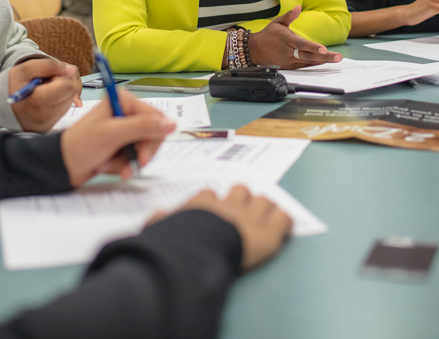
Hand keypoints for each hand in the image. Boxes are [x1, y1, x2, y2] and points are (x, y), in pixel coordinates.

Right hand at [8, 58, 81, 131]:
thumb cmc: (10, 85)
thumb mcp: (25, 69)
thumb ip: (49, 65)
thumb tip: (70, 69)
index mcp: (38, 101)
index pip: (67, 86)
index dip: (60, 76)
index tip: (47, 75)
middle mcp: (44, 117)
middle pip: (70, 94)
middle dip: (61, 84)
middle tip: (45, 82)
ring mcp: (47, 124)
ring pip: (68, 102)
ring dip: (60, 93)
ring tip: (42, 91)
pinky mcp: (47, 127)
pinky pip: (62, 111)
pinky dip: (57, 102)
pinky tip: (43, 99)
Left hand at [60, 88, 174, 186]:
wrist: (61, 165)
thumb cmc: (81, 145)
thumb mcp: (113, 134)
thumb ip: (143, 127)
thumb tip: (173, 124)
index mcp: (123, 100)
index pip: (155, 118)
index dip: (153, 138)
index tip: (143, 156)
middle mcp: (125, 112)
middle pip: (152, 134)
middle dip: (139, 153)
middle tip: (130, 166)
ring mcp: (122, 129)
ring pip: (143, 148)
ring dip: (128, 161)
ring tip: (110, 166)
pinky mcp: (119, 143)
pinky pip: (133, 156)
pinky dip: (122, 165)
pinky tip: (108, 166)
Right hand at [149, 186, 291, 270]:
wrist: (203, 248)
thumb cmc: (181, 239)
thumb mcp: (162, 227)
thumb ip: (159, 220)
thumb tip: (154, 217)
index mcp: (203, 204)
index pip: (209, 194)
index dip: (213, 201)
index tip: (212, 208)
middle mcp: (229, 205)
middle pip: (240, 189)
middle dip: (242, 198)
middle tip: (241, 210)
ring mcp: (251, 215)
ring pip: (263, 200)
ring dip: (263, 207)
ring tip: (263, 216)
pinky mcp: (270, 230)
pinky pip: (284, 217)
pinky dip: (283, 221)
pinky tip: (282, 226)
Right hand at [248, 6, 342, 68]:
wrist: (254, 50)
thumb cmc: (268, 35)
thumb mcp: (277, 22)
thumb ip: (289, 16)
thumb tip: (298, 7)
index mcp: (286, 39)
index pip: (301, 44)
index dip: (313, 47)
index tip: (324, 49)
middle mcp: (288, 51)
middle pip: (308, 55)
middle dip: (324, 57)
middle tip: (338, 57)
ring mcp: (289, 60)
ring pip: (308, 62)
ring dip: (323, 61)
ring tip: (336, 60)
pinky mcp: (290, 66)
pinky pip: (305, 66)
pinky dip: (315, 64)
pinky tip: (325, 62)